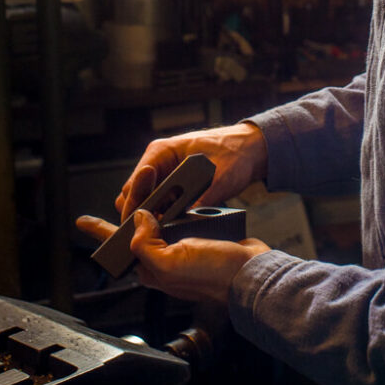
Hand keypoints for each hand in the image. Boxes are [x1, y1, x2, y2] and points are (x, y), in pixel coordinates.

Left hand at [75, 211, 269, 304]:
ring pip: (159, 225)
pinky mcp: (198, 241)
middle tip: (131, 188)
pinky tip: (175, 202)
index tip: (82, 220)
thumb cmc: (215, 275)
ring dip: (155, 206)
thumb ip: (145, 244)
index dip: (100, 232)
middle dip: (132, 209)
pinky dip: (176, 210)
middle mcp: (163, 261)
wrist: (251, 273)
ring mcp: (180, 251)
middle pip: (137, 232)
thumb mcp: (170, 263)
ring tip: (149, 192)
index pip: (118, 247)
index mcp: (151, 269)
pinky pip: (180, 223)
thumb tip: (138, 219)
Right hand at [115, 121, 267, 221]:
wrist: (251, 148)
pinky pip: (159, 201)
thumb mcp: (218, 180)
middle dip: (141, 216)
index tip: (141, 229)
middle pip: (133, 194)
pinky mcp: (173, 182)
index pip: (133, 185)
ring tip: (164, 232)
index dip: (134, 209)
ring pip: (144, 199)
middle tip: (153, 235)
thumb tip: (180, 225)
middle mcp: (158, 160)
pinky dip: (162, 214)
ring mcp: (164, 171)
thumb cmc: (235, 154)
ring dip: (151, 216)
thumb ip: (197, 201)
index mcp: (161, 152)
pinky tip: (173, 226)